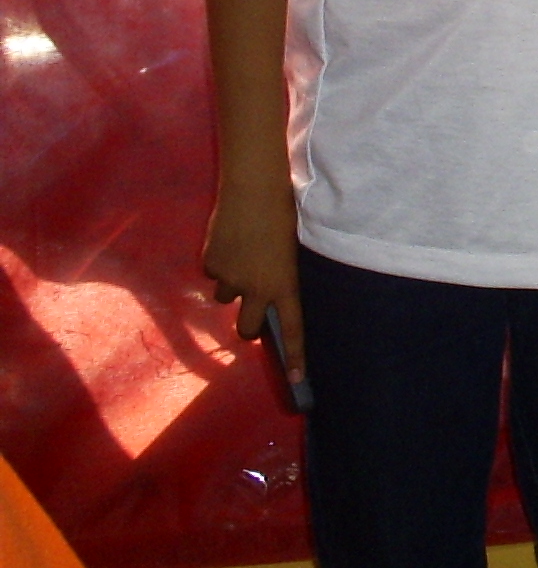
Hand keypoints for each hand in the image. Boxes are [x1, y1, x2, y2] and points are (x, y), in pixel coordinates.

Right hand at [203, 185, 304, 381]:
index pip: (292, 328)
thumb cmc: (286, 210)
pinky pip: (214, 271)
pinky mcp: (211, 264)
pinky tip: (229, 238)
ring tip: (243, 253)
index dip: (295, 356)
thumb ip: (282, 273)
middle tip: (251, 307)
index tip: (297, 380)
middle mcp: (257, 288)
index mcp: (286, 283)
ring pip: (226, 296)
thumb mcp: (293, 247)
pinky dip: (220, 261)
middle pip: (247, 328)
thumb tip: (270, 291)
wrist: (254, 187)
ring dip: (232, 284)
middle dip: (248, 324)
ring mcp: (230, 278)